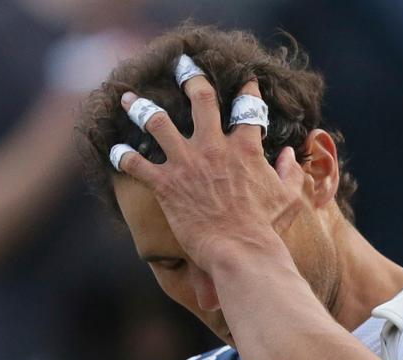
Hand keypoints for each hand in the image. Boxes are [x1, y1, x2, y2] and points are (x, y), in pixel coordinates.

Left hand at [114, 76, 306, 270]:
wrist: (240, 249)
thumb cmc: (266, 227)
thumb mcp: (288, 196)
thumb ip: (289, 172)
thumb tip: (288, 155)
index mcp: (245, 147)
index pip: (247, 107)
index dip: (247, 90)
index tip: (244, 80)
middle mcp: (213, 146)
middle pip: (200, 99)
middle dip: (190, 78)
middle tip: (182, 66)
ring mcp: (187, 163)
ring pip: (157, 123)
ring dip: (140, 108)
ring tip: (127, 98)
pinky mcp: (166, 184)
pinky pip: (137, 165)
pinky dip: (122, 157)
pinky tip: (113, 151)